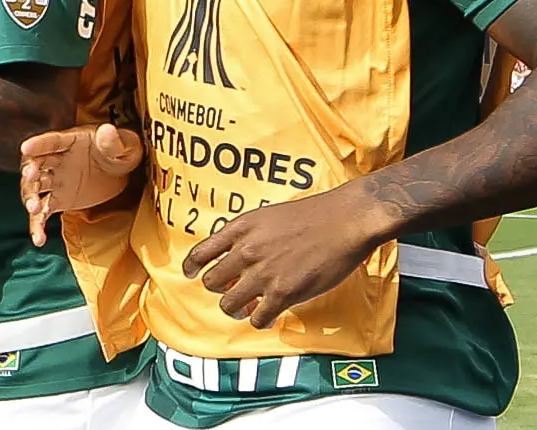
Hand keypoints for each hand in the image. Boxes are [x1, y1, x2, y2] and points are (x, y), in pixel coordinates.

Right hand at [20, 124, 142, 246]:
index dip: (38, 144)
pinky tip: (38, 240)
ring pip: (36, 189)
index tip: (25, 148)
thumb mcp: (124, 145)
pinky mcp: (59, 200)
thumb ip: (114, 141)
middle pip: (37, 164)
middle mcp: (57, 159)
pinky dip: (38, 225)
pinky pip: (44, 213)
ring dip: (31, 197)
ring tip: (34, 209)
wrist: (120, 172)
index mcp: (70, 141)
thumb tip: (108, 130)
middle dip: (31, 170)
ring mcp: (55, 180)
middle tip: (30, 177)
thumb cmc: (120, 151)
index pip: (52, 141)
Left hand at [182, 187, 383, 328]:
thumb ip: (249, 235)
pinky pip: (258, 318)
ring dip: (237, 309)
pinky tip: (270, 315)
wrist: (345, 219)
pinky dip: (261, 320)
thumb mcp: (268, 215)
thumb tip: (237, 255)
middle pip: (211, 282)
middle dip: (220, 290)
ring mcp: (263, 273)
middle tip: (232, 292)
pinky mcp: (283, 293)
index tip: (190, 274)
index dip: (191, 267)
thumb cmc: (313, 215)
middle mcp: (247, 250)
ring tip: (249, 308)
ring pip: (229, 304)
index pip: (200, 252)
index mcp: (241, 228)